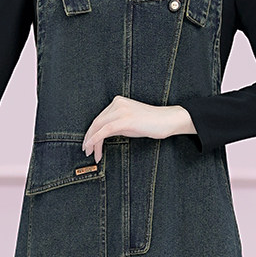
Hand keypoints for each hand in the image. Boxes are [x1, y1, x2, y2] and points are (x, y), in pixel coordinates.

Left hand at [82, 96, 196, 160]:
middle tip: (87, 151)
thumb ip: (115, 126)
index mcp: (117, 102)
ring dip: (92, 142)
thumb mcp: (129, 123)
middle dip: (89, 138)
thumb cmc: (151, 123)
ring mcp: (120, 110)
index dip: (92, 132)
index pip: (100, 118)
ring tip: (92, 154)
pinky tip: (93, 148)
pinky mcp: (124, 119)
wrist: (168, 120)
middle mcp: (117, 103)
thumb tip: (102, 136)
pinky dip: (96, 140)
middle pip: (96, 122)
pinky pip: (105, 130)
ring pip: (99, 127)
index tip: (89, 144)